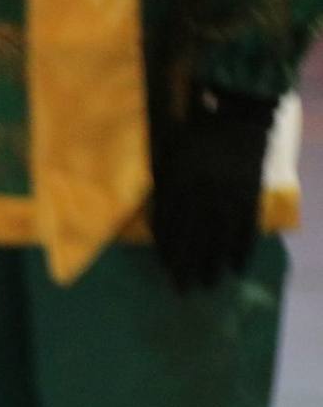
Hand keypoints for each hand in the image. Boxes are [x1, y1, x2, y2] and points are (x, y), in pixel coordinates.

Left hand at [151, 86, 275, 291]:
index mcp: (179, 182)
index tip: (165, 269)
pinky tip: (237, 269)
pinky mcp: (251, 194)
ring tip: (208, 286)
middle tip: (181, 291)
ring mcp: (230, 194)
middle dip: (186, 266)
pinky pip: (246, 227)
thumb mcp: (169, 156)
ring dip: (213, 264)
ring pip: (220, 237)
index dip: (168, 249)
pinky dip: (242, 249)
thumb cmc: (196, 135)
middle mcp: (203, 192)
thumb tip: (155, 223)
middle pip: (193, 237)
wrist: (239, 115)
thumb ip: (162, 187)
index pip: (170, 224)